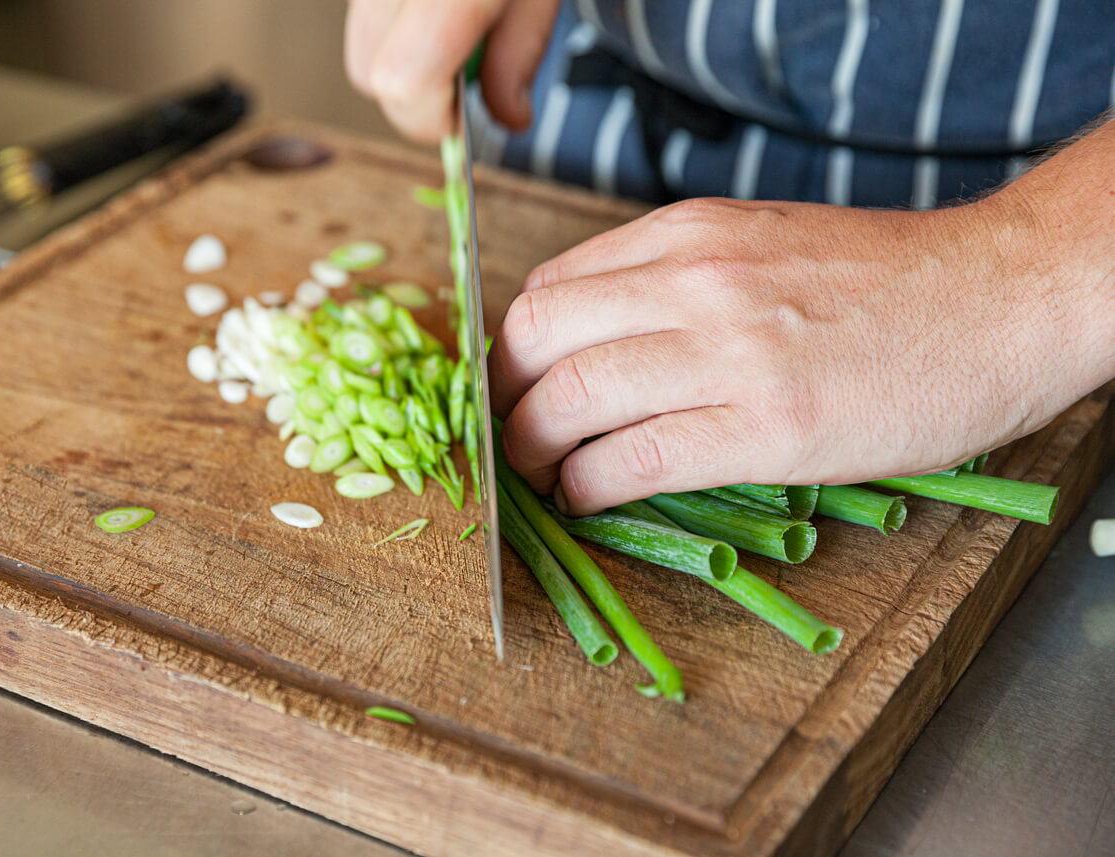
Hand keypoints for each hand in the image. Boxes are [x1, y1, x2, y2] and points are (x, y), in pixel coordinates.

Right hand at [344, 0, 559, 142]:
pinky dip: (394, 23)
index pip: (405, 80)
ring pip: (360, 45)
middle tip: (462, 71)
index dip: (432, 117)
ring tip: (451, 23)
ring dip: (402, 55)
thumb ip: (520, 56)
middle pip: (369, 75)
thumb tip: (509, 118)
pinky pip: (362, 15)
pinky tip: (431, 5)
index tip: (460, 119)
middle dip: (414, 94)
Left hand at [488, 182, 1111, 515]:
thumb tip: (596, 340)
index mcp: (687, 232)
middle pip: (536, 339)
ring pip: (570, 401)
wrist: (1000, 297)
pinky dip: (587, 487)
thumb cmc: (886, 280)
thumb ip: (674, 277)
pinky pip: (633, 461)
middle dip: (503, 401)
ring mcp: (729, 353)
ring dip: (531, 452)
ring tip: (541, 477)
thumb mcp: (760, 240)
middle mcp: (694, 280)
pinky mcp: (767, 429)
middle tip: (511, 438)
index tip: (519, 389)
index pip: (549, 288)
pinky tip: (588, 498)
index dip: (514, 352)